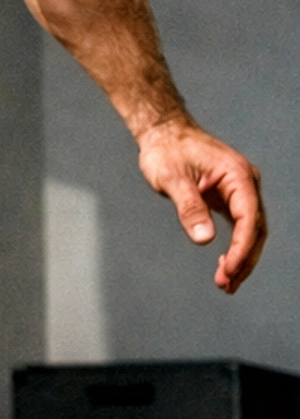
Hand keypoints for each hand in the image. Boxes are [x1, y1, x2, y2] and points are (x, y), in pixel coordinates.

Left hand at [137, 119, 266, 293]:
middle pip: (256, 228)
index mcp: (237, 175)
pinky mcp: (230, 196)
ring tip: (226, 284)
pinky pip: (240, 226)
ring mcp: (240, 190)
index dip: (242, 248)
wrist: (163, 132)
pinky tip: (225, 266)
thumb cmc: (166, 149)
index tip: (230, 270)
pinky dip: (235, 247)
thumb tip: (204, 238)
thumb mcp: (172, 178)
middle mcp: (245, 182)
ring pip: (251, 230)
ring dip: (241, 258)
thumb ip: (189, 207)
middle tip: (226, 285)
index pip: (249, 218)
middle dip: (244, 259)